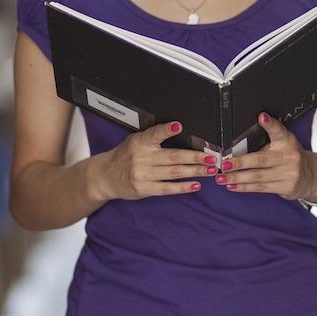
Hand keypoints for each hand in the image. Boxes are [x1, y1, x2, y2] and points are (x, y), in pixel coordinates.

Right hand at [95, 122, 217, 200]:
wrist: (105, 177)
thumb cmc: (124, 156)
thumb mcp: (135, 141)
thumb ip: (153, 138)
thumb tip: (180, 131)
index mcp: (139, 142)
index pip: (154, 134)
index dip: (166, 130)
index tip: (179, 126)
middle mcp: (141, 158)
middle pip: (172, 157)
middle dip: (194, 157)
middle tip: (211, 157)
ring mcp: (143, 175)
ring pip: (173, 173)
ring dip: (194, 171)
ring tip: (210, 170)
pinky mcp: (144, 189)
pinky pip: (167, 188)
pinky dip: (182, 187)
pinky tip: (195, 185)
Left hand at [217, 113, 316, 201]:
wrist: (311, 176)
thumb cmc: (290, 156)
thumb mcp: (284, 141)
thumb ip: (267, 137)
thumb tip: (239, 138)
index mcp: (286, 141)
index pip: (278, 130)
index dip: (270, 124)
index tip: (262, 116)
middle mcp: (288, 157)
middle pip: (260, 160)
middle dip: (240, 163)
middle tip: (224, 164)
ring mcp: (287, 173)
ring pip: (257, 177)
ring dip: (237, 178)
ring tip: (221, 178)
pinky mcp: (285, 187)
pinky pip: (260, 188)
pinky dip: (244, 187)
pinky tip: (232, 186)